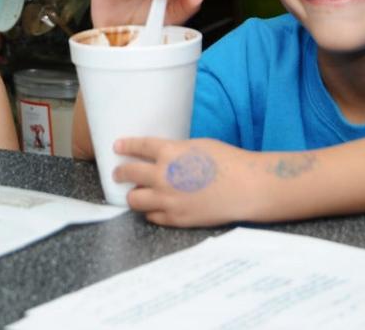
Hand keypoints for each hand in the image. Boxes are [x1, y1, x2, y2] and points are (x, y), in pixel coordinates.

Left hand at [116, 137, 263, 226]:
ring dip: (133, 195)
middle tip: (119, 174)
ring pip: (134, 199)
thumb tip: (161, 156)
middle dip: (120, 173)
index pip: (138, 147)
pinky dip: (150, 211)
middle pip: (129, 174)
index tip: (117, 147)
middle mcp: (163, 176)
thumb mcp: (197, 145)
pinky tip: (153, 207)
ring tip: (136, 193)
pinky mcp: (177, 218)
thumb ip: (175, 150)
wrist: (247, 187)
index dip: (125, 146)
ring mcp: (168, 199)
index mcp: (169, 152)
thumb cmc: (228, 161)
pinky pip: (152, 216)